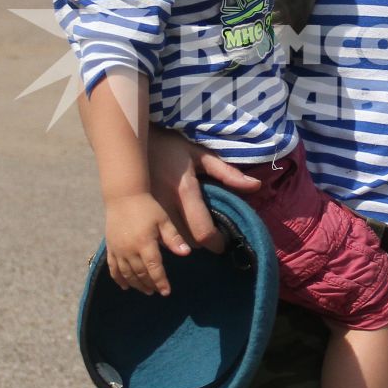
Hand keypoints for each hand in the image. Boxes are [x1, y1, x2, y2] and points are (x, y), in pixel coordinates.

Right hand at [102, 192, 190, 294]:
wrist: (123, 196)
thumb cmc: (147, 207)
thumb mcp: (163, 221)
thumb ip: (174, 238)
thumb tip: (186, 253)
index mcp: (145, 243)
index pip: (154, 268)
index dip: (161, 282)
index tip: (166, 292)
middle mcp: (130, 250)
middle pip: (140, 274)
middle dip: (149, 285)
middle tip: (156, 291)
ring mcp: (118, 250)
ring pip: (127, 274)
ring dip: (136, 284)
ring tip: (145, 290)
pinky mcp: (110, 247)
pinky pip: (113, 268)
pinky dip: (118, 279)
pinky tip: (125, 286)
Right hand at [146, 127, 258, 254]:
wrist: (130, 143)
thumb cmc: (169, 146)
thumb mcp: (200, 154)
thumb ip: (227, 172)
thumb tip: (256, 186)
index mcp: (184, 190)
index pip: (202, 230)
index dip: (215, 242)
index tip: (222, 243)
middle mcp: (165, 205)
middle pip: (188, 243)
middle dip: (201, 242)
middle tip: (208, 233)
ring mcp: (149, 213)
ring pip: (171, 245)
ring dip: (184, 244)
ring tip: (191, 231)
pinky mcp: (139, 215)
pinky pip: (155, 239)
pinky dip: (167, 240)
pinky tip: (171, 231)